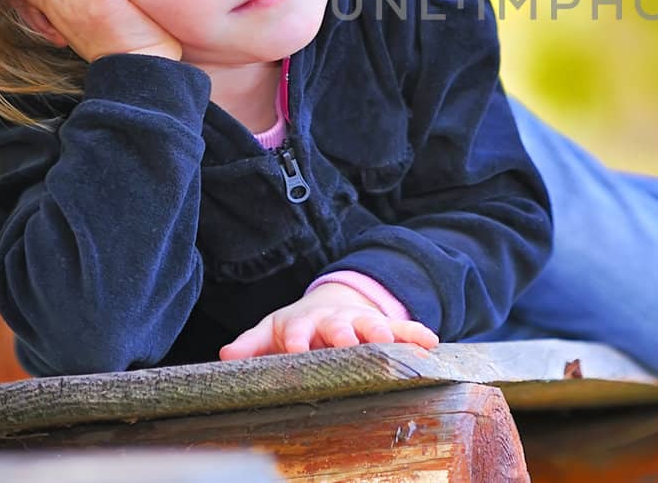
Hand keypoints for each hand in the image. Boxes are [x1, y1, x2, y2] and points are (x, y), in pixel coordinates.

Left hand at [218, 283, 439, 359]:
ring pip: (374, 325)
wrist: (330, 303)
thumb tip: (225, 356)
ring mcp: (361, 321)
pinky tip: (432, 342)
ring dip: (382, 333)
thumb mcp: (271, 331)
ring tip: (391, 344)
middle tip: (349, 344)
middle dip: (344, 335)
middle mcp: (334, 320)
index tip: (297, 349)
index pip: (298, 329)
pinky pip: (403, 328)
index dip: (298, 338)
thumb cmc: (297, 326)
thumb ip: (251, 344)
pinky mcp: (384, 327)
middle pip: (339, 326)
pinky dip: (416, 334)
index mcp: (304, 323)